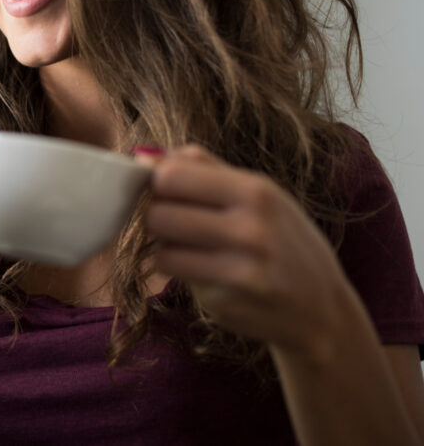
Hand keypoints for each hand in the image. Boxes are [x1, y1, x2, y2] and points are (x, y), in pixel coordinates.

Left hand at [138, 145, 352, 356]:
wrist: (324, 310)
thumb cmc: (284, 241)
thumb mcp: (260, 194)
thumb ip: (204, 169)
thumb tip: (143, 156)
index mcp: (256, 191)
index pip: (171, 175)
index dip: (156, 183)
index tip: (165, 191)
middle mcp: (250, 228)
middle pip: (158, 213)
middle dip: (158, 217)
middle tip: (176, 224)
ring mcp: (239, 269)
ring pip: (161, 248)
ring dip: (167, 248)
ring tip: (192, 249)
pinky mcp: (226, 302)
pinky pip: (175, 276)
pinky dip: (179, 272)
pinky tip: (206, 272)